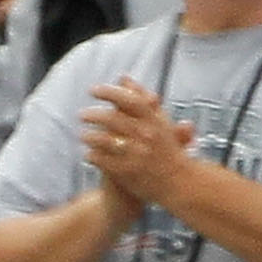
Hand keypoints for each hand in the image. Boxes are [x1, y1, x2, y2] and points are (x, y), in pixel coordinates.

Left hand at [82, 76, 194, 210]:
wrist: (179, 183)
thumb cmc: (167, 149)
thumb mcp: (159, 120)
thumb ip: (141, 98)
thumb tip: (123, 78)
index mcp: (154, 120)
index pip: (128, 99)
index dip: (109, 92)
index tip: (93, 90)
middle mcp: (145, 135)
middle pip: (112, 119)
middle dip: (93, 115)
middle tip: (82, 114)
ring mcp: (136, 154)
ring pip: (105, 140)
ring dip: (90, 136)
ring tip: (82, 134)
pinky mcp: (128, 173)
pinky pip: (103, 161)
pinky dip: (93, 156)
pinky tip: (87, 154)